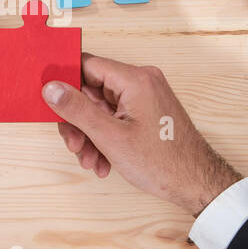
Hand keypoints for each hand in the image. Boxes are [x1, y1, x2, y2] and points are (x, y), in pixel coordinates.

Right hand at [42, 53, 239, 215]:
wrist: (196, 184)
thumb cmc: (163, 162)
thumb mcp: (110, 137)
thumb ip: (77, 110)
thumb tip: (51, 87)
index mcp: (135, 79)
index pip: (86, 64)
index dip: (65, 83)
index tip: (50, 102)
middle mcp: (141, 82)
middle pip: (91, 91)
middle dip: (79, 122)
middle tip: (75, 146)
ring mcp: (145, 98)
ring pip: (101, 109)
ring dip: (90, 135)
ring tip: (91, 161)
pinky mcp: (146, 113)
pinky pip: (115, 118)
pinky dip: (105, 138)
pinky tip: (104, 163)